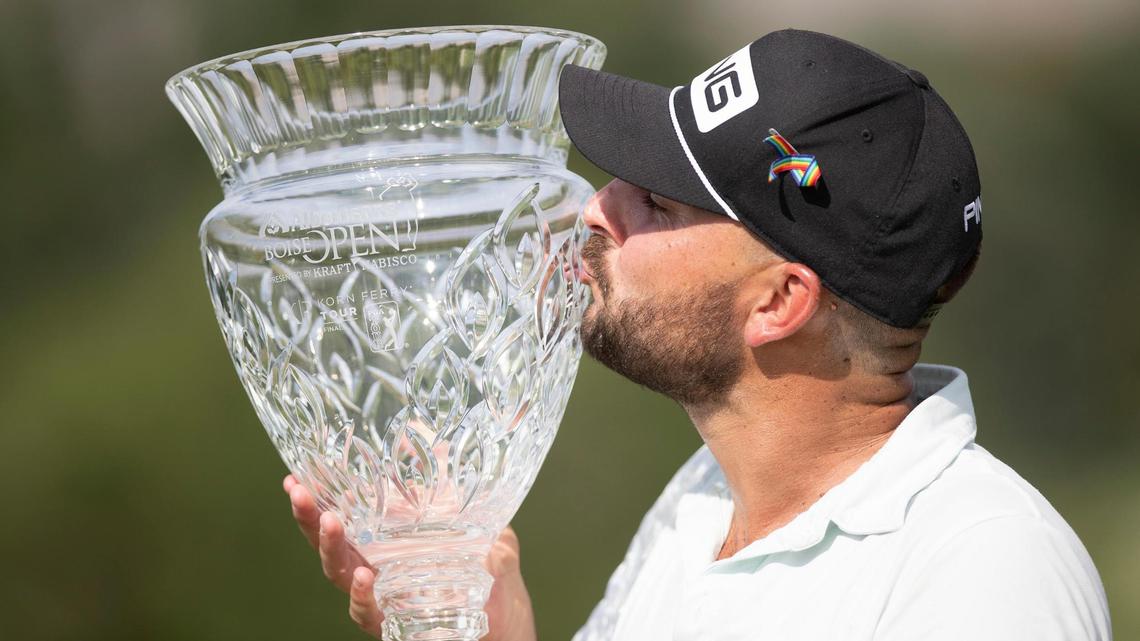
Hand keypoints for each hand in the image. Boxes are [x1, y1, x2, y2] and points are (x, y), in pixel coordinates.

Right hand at [284, 474, 536, 640]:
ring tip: (331, 521)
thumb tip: (450, 449)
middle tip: (300, 493)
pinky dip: (363, 595)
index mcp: (389, 547)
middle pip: (331, 545)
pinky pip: (370, 612)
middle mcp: (378, 572)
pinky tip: (364, 577)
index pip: (347, 519)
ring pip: (342, 575)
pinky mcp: (397, 624)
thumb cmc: (491, 587)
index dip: (318, 500)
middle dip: (310, 518)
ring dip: (333, 548)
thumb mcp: (486, 533)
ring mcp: (385, 598)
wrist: (508, 632)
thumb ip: (468, 498)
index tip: (295, 477)